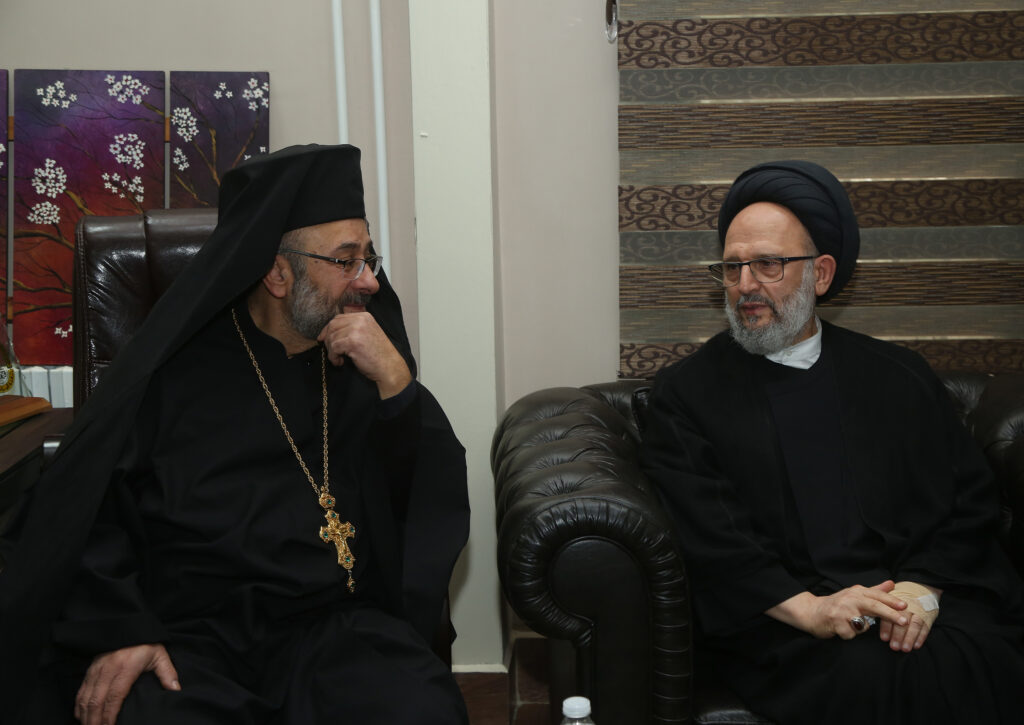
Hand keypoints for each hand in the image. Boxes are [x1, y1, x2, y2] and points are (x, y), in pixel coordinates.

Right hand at [75, 643, 178, 724]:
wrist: (128, 626)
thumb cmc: (145, 643)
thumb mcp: (159, 655)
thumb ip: (167, 674)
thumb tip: (175, 690)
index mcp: (126, 667)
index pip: (115, 696)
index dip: (110, 714)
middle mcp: (108, 669)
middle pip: (97, 700)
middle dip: (95, 720)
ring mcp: (96, 670)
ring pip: (86, 698)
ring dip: (86, 716)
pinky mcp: (90, 669)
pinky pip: (81, 691)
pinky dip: (79, 706)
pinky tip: (82, 717)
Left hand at [317, 312, 411, 398]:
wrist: (389, 367)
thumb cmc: (378, 355)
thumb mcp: (367, 334)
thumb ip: (353, 328)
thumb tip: (329, 331)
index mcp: (364, 316)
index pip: (338, 318)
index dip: (328, 329)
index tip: (324, 339)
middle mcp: (360, 320)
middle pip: (333, 325)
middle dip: (328, 340)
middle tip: (331, 352)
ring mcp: (357, 330)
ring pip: (332, 337)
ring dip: (331, 351)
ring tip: (339, 359)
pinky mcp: (353, 341)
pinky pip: (334, 347)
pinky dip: (333, 357)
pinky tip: (340, 362)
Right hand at [767, 580, 908, 638]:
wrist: (812, 612)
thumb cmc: (837, 605)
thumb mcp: (855, 595)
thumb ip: (875, 591)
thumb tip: (892, 583)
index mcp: (856, 592)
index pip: (877, 595)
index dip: (892, 601)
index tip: (905, 606)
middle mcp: (849, 599)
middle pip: (873, 606)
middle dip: (890, 614)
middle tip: (903, 621)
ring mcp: (842, 611)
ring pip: (863, 625)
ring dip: (860, 629)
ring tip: (849, 624)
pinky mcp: (835, 623)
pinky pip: (851, 635)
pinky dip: (848, 635)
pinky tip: (840, 629)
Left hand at [879, 581, 940, 651]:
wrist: (920, 588)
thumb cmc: (899, 598)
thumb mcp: (889, 598)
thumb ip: (879, 607)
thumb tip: (865, 622)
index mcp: (895, 601)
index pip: (890, 613)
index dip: (887, 627)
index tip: (884, 638)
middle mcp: (908, 605)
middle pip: (903, 620)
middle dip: (898, 635)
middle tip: (894, 647)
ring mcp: (919, 610)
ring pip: (915, 624)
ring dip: (910, 638)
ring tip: (904, 648)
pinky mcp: (928, 616)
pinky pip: (926, 627)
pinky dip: (921, 637)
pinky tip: (916, 646)